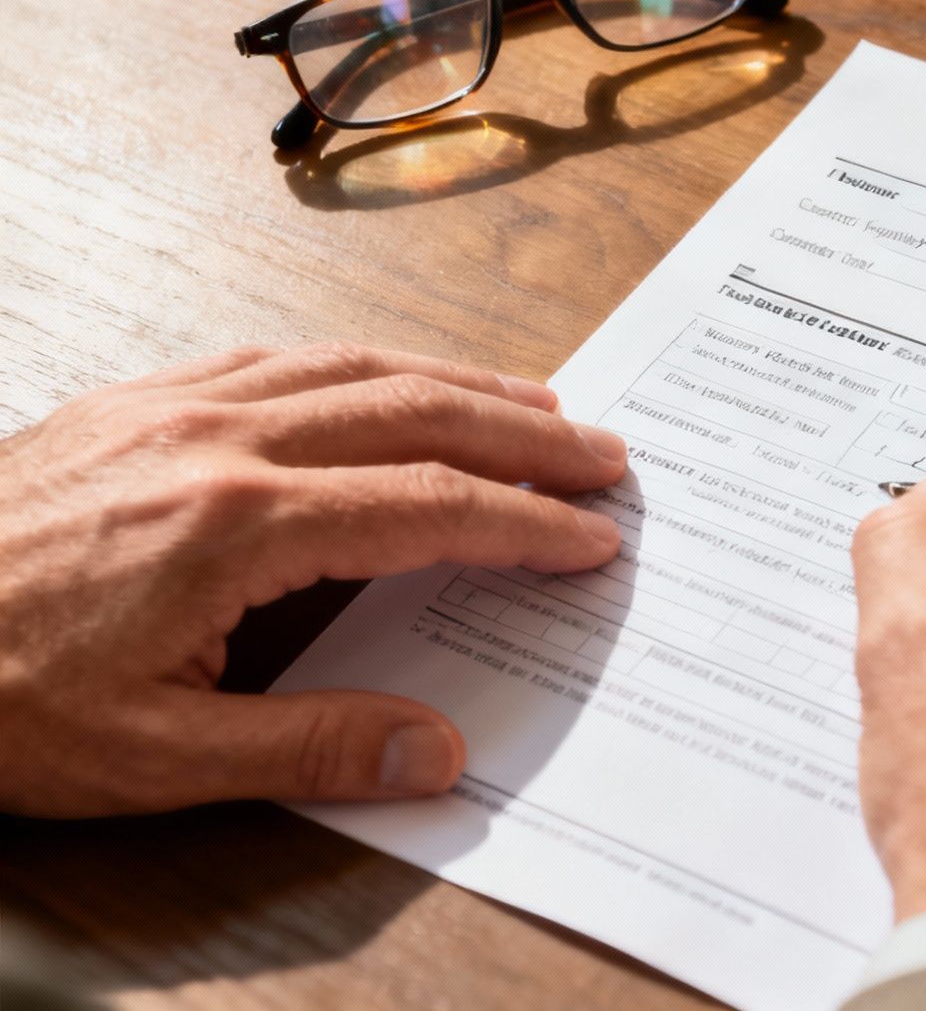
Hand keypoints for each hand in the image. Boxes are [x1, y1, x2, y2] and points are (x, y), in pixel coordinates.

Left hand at [0, 344, 626, 817]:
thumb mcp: (150, 757)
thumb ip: (309, 748)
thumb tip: (438, 752)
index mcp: (236, 521)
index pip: (427, 503)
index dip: (524, 520)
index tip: (592, 535)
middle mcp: (216, 437)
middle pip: (413, 408)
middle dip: (524, 431)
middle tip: (604, 452)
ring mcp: (171, 404)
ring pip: (353, 366)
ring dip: (459, 382)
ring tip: (534, 404)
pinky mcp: (132, 400)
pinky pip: (280, 356)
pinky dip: (364, 365)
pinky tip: (385, 381)